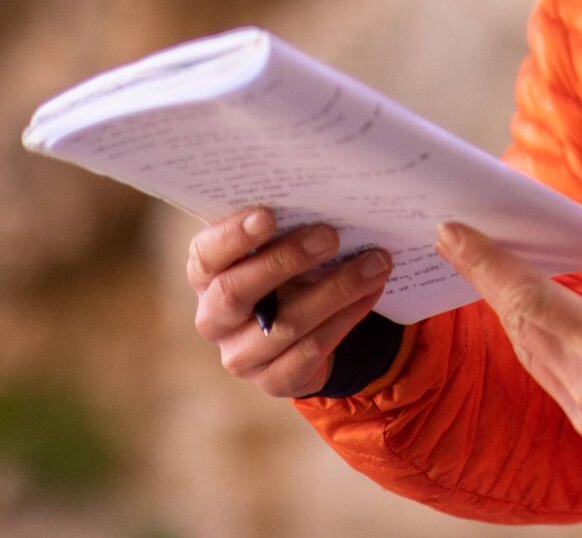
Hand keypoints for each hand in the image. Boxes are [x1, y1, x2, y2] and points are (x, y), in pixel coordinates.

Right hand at [187, 206, 393, 397]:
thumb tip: (332, 200)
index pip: (206, 255)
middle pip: (235, 292)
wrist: (306, 332)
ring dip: (336, 290)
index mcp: (207, 276)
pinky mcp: (274, 380)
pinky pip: (311, 350)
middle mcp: (214, 319)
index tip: (269, 214)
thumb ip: (291, 229)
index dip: (232, 236)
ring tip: (375, 263)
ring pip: (284, 324)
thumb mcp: (283, 249)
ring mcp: (241, 355)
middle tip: (330, 235)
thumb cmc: (290, 273)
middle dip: (286, 260)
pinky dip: (346, 318)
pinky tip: (371, 292)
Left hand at [436, 199, 581, 460]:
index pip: (530, 297)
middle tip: (455, 242)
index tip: (454, 234)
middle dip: (484, 279)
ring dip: (508, 312)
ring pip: (529, 354)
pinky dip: (534, 343)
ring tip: (490, 276)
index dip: (488, 263)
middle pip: (519, 324)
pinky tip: (536, 325)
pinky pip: (548, 379)